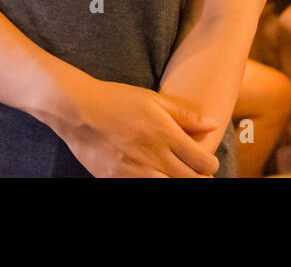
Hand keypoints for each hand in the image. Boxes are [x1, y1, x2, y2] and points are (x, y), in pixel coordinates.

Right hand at [54, 78, 220, 177]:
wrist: (77, 111)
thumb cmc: (116, 100)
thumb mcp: (152, 99)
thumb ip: (185, 113)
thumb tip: (213, 124)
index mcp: (165, 135)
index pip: (204, 163)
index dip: (211, 165)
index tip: (207, 162)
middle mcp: (153, 157)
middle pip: (191, 181)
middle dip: (200, 178)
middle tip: (197, 173)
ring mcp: (135, 172)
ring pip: (169, 188)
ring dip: (177, 183)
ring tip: (175, 175)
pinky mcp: (117, 181)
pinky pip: (143, 190)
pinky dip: (153, 185)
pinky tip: (153, 176)